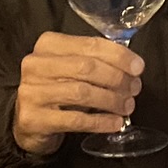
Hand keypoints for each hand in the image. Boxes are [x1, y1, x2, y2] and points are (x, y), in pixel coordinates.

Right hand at [14, 33, 142, 154]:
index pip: (90, 44)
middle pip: (87, 67)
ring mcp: (31, 92)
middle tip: (135, 89)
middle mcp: (35, 64)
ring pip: (82, 93)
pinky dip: (101, 121)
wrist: (28, 122)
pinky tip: (115, 123)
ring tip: (127, 106)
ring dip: (111, 100)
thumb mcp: (71, 68)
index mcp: (48, 44)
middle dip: (117, 79)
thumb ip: (95, 61)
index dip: (119, 56)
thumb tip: (133, 66)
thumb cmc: (57, 89)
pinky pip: (76, 120)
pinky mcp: (34, 118)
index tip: (139, 67)